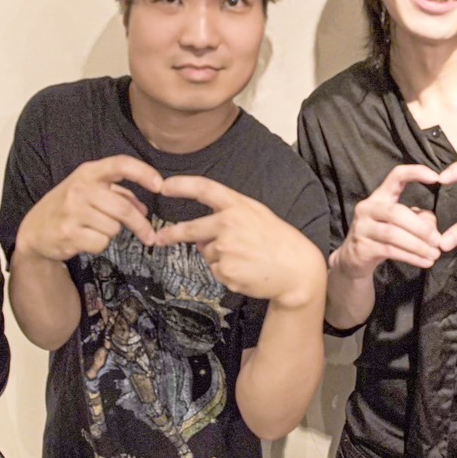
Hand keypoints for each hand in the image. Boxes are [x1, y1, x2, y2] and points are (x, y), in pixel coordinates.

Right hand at [15, 156, 162, 261]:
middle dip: (141, 225)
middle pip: (124, 208)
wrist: (35, 230)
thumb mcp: (90, 192)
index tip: (160, 185)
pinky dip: (100, 245)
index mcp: (88, 172)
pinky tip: (85, 239)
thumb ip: (118, 195)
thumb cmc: (69, 207)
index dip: (143, 172)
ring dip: (112, 233)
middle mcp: (80, 188)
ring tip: (95, 228)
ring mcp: (72, 210)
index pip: (120, 164)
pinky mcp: (69, 233)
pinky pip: (102, 242)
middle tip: (150, 236)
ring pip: (114, 228)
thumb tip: (144, 209)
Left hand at [153, 176, 326, 308]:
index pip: (204, 189)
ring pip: (206, 253)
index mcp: (238, 206)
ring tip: (245, 257)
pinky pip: (215, 271)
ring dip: (218, 256)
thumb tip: (199, 235)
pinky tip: (245, 270)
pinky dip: (226, 272)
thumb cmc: (278, 241)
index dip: (181, 185)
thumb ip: (228, 216)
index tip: (164, 186)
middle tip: (159, 238)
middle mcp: (229, 225)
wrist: (297, 270)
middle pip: (190, 229)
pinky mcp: (226, 272)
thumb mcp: (257, 215)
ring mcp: (226, 249)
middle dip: (171, 234)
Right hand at [330, 163, 441, 278]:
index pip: (396, 176)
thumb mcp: (401, 224)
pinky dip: (411, 257)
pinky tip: (424, 262)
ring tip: (434, 255)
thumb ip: (418, 220)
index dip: (415, 173)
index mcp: (380, 197)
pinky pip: (390, 251)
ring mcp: (362, 228)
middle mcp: (368, 208)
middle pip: (396, 212)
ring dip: (418, 246)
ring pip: (393, 234)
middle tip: (437, 240)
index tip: (436, 178)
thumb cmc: (382, 237)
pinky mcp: (362, 247)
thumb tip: (434, 229)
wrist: (354, 260)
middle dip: (421, 227)